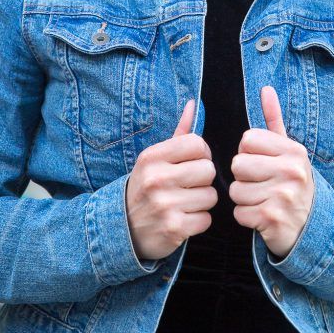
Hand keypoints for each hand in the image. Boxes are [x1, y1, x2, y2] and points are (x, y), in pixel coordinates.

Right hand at [125, 99, 217, 261]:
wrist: (122, 228)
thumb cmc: (146, 187)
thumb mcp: (155, 158)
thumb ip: (178, 132)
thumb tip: (194, 103)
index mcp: (152, 157)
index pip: (197, 144)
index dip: (202, 154)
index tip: (193, 162)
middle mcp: (156, 179)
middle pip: (208, 170)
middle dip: (203, 179)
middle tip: (188, 185)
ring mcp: (164, 205)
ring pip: (211, 196)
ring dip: (202, 202)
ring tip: (184, 203)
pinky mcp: (173, 228)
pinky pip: (206, 219)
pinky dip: (199, 221)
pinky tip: (183, 219)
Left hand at [229, 85, 314, 259]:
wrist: (312, 228)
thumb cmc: (292, 184)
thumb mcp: (288, 151)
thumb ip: (274, 120)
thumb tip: (265, 88)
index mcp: (294, 151)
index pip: (247, 140)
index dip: (248, 153)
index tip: (262, 164)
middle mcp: (292, 171)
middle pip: (238, 164)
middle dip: (244, 177)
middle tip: (261, 185)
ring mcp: (283, 196)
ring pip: (236, 190)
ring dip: (244, 199)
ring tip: (262, 200)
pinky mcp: (272, 219)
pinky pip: (239, 213)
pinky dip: (246, 217)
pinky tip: (261, 216)